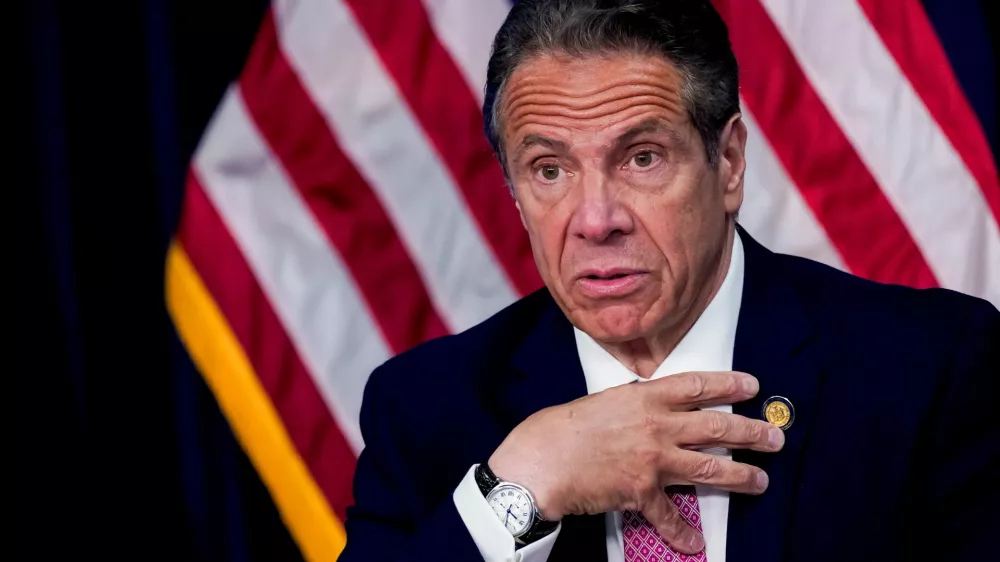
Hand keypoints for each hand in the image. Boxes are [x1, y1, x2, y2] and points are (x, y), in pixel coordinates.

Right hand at [488, 371, 782, 553]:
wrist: (541, 461)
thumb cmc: (561, 429)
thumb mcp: (602, 401)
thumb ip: (633, 405)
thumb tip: (653, 409)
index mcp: (644, 397)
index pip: (697, 386)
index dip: (729, 385)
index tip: (752, 386)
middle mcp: (655, 425)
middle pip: (716, 427)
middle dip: (751, 433)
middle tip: (775, 437)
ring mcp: (652, 460)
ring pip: (709, 468)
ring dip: (740, 475)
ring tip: (761, 480)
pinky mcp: (641, 492)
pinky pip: (670, 517)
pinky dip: (683, 532)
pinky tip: (695, 543)